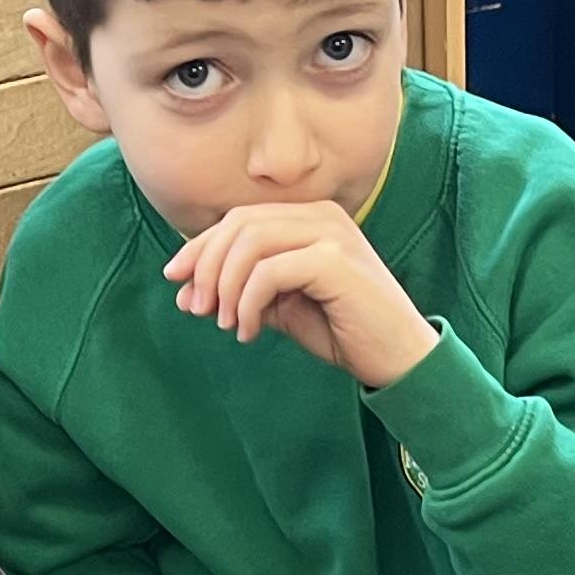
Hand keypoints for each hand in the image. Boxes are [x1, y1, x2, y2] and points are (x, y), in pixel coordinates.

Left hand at [162, 202, 436, 386]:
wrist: (398, 358)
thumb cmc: (343, 330)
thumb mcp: (281, 308)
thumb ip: (240, 292)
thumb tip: (185, 292)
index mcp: (309, 217)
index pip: (240, 218)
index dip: (200, 247)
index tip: (175, 281)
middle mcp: (321, 216)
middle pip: (239, 223)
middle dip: (206, 265)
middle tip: (196, 308)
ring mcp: (331, 234)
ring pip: (250, 243)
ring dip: (225, 286)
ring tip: (225, 323)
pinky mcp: (335, 261)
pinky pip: (269, 272)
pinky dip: (247, 302)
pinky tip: (248, 331)